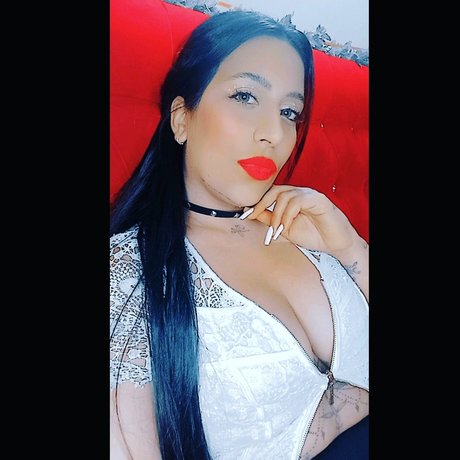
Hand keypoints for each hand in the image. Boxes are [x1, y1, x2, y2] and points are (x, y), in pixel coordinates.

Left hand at [243, 185, 360, 253]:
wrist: (335, 244)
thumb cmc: (312, 235)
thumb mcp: (284, 229)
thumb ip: (270, 220)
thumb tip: (251, 213)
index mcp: (291, 198)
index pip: (270, 194)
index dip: (256, 203)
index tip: (244, 215)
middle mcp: (300, 193)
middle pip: (275, 190)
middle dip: (261, 204)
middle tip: (252, 217)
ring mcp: (309, 195)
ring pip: (285, 196)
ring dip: (276, 215)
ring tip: (275, 231)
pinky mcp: (318, 200)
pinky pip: (297, 202)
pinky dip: (287, 215)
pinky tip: (286, 228)